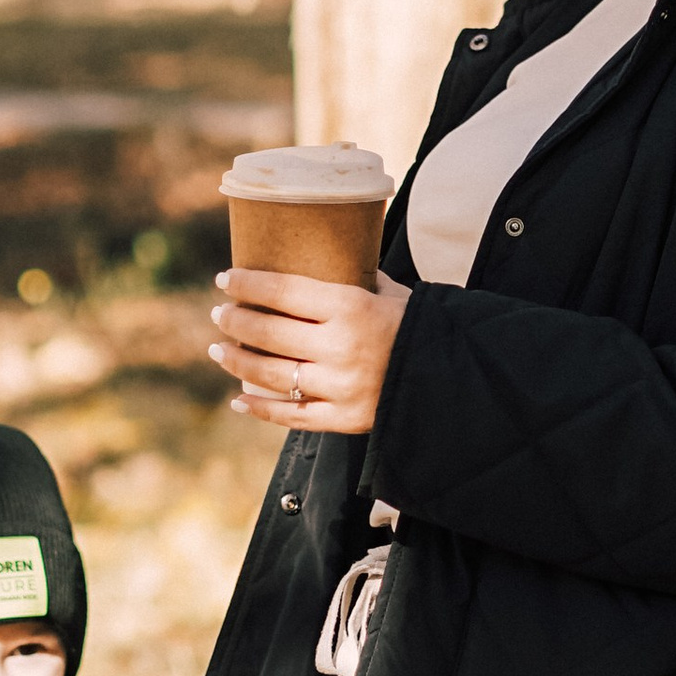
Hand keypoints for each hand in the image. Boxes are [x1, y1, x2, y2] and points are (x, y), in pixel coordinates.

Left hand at [208, 269, 409, 433]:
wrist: (456, 378)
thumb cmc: (420, 328)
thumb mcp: (392, 294)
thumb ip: (356, 280)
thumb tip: (325, 257)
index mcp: (352, 308)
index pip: (283, 290)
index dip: (247, 284)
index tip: (225, 280)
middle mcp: (341, 347)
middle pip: (269, 331)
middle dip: (235, 320)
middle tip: (220, 314)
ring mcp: (341, 386)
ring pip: (270, 374)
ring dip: (237, 361)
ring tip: (220, 349)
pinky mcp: (344, 419)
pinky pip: (291, 416)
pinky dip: (260, 409)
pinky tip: (239, 400)